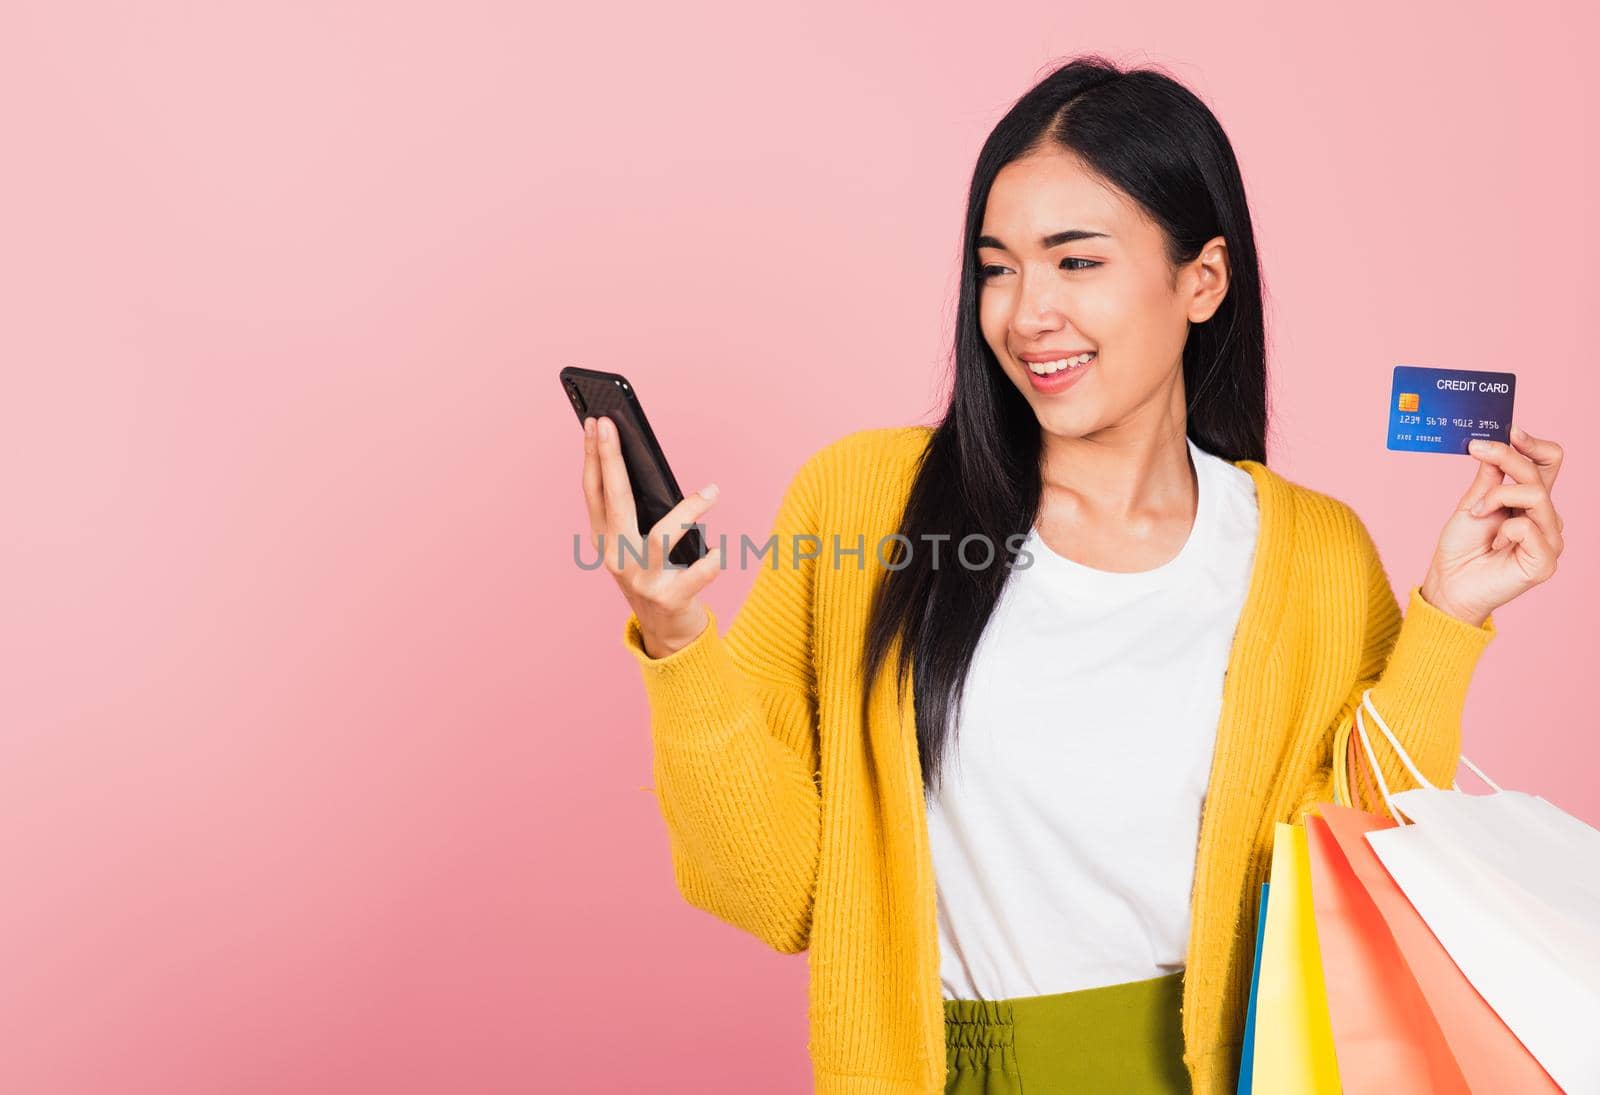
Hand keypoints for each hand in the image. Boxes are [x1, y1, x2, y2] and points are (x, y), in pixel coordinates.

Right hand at [581, 415, 723, 657]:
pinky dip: (714, 560)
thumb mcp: (638, 544)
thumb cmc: (658, 575)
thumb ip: (639, 512)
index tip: (594, 423)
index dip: (593, 456)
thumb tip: (647, 466)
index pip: (594, 491)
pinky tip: (721, 552)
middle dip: (610, 459)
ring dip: (691, 510)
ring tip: (713, 493)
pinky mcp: (669, 597)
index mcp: (605, 540)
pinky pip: (699, 571)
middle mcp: (617, 557)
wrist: (667, 633)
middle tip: (612, 425)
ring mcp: (641, 579)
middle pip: (614, 500)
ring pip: (664, 533)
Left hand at [1419, 425, 1565, 626]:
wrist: (1449, 582)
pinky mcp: (1546, 561)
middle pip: (1539, 473)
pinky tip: (1495, 546)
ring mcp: (1549, 539)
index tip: (1511, 429)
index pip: (1548, 463)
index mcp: (1529, 501)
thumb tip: (1498, 443)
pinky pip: (1528, 527)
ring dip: (1497, 497)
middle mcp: (1544, 517)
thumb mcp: (1472, 502)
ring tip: (1478, 515)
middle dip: (1506, 458)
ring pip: (1535, 495)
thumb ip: (1490, 477)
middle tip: (1476, 450)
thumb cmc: (1460, 547)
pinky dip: (1504, 531)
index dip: (1534, 444)